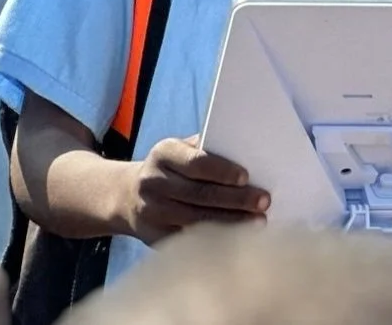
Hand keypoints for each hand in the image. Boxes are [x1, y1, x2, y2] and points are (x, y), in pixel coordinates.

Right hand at [124, 136, 268, 245]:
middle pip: (200, 194)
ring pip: (197, 220)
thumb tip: (248, 154)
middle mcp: (153, 182)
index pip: (196, 162)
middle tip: (263, 202)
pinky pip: (188, 241)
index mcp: (163, 154)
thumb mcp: (180, 150)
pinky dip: (215, 241)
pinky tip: (236, 239)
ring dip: (231, 222)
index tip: (246, 176)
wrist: (128, 196)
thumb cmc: (171, 168)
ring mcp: (152, 212)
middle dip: (236, 199)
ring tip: (258, 222)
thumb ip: (207, 150)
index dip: (222, 170)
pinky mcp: (155, 237)